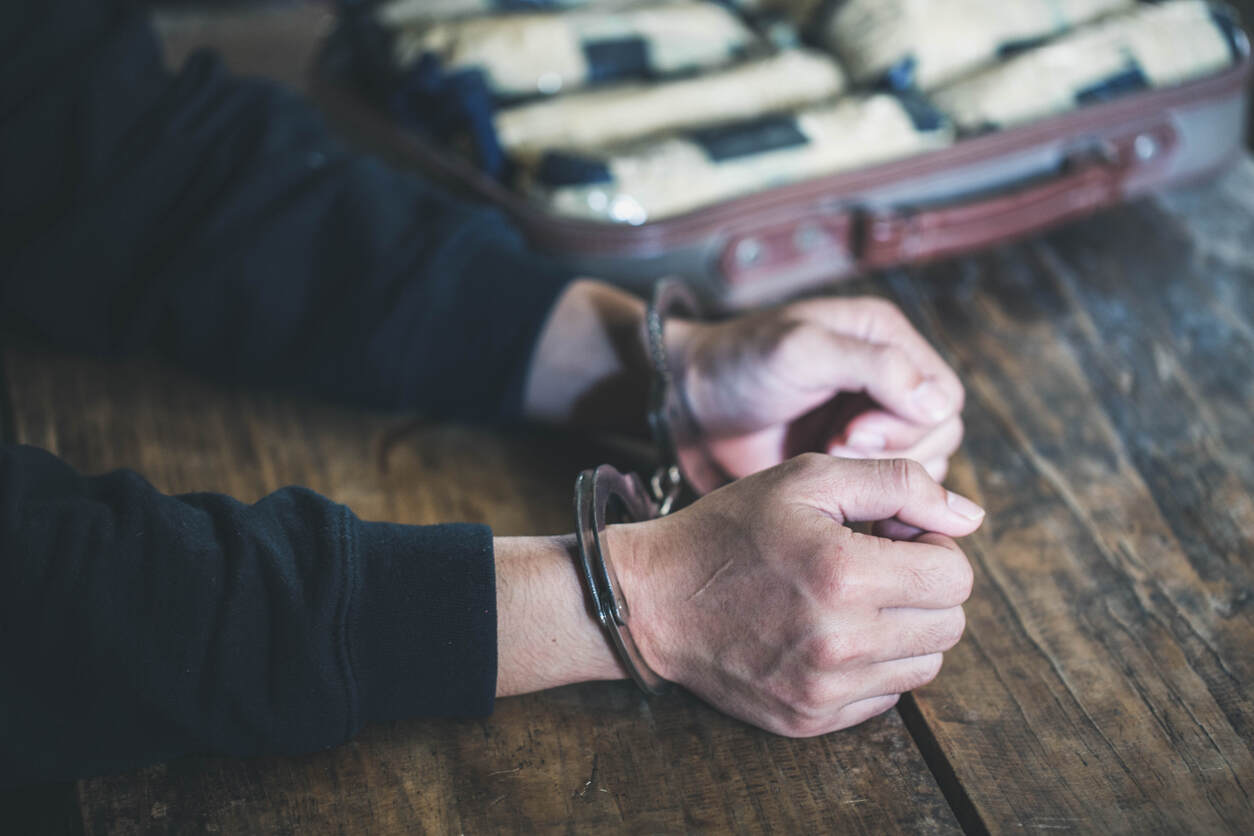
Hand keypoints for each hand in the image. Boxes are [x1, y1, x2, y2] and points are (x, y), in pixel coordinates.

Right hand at [609, 454, 982, 736]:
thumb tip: (970, 516)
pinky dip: (873, 666)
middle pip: (949, 625)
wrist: (653, 600)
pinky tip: (829, 634)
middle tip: (875, 567)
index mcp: (845, 574)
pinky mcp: (810, 719)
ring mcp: (825, 688)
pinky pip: (885, 698)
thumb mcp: (807, 479)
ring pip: (925, 666)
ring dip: (904, 630)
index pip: (955, 576)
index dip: (932, 549)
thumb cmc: (729, 530)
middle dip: (924, 589)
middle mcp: (841, 641)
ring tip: (851, 601)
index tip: (892, 538)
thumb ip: (898, 484)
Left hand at [671, 296, 964, 480]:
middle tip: (834, 447)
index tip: (852, 432)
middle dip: (892, 451)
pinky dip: (867, 497)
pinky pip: (886, 490)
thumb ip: (873, 366)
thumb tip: (938, 403)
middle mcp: (886, 380)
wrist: (688, 404)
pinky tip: (827, 485)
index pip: (942, 394)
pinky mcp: (847, 460)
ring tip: (824, 460)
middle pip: (938, 435)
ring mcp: (868, 422)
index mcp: (884, 340)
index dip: (909, 422)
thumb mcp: (802, 350)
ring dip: (879, 476)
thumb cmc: (738, 364)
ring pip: (918, 467)